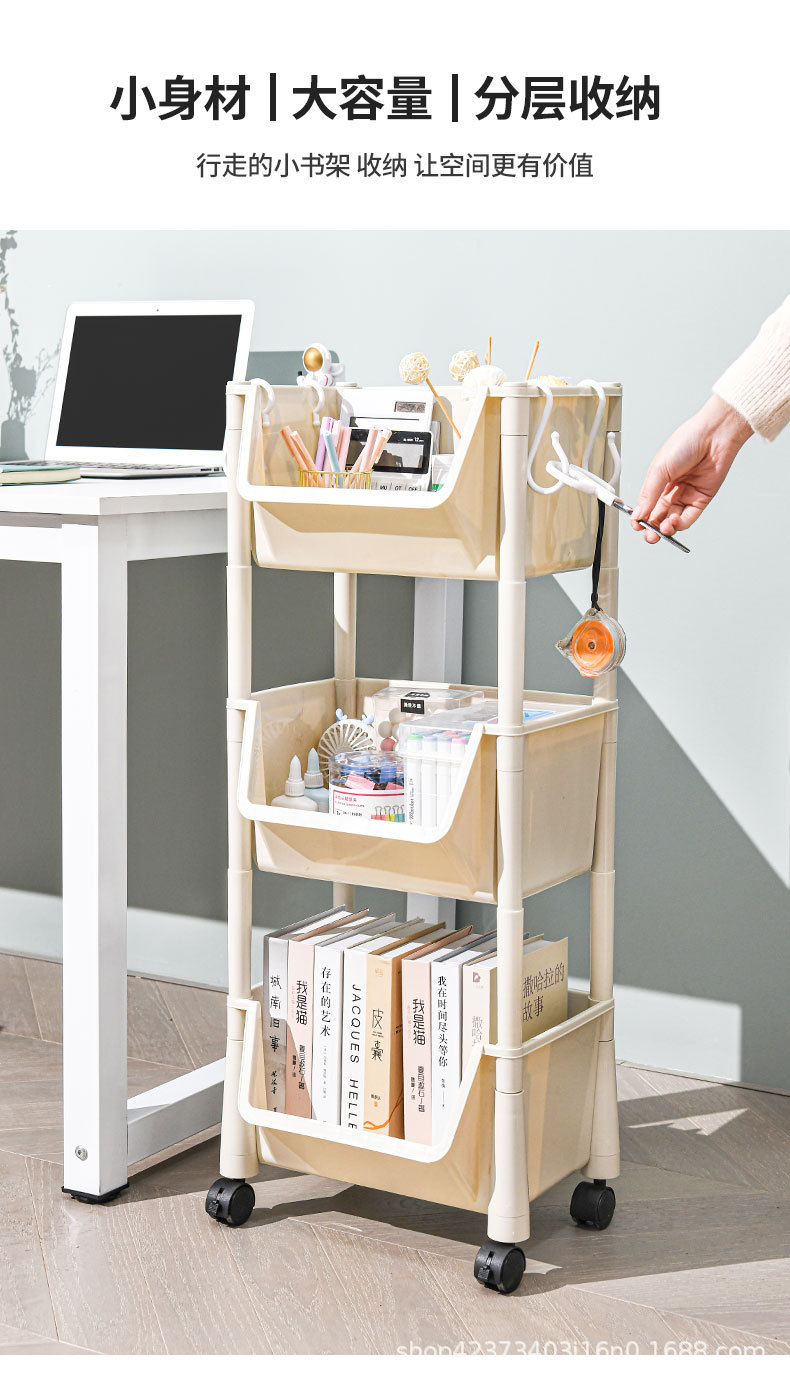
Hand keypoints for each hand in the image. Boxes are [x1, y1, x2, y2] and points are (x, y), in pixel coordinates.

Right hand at [631, 395, 752, 542]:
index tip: (636, 525)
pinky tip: (673, 523)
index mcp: (657, 481)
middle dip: (652, 527)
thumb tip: (638, 514)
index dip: (640, 517)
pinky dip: (680, 523)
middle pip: (658, 515)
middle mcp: (671, 489)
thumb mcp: (659, 469)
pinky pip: (689, 517)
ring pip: (673, 519)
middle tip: (649, 534)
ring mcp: (686, 495)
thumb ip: (648, 494)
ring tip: (662, 529)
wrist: (713, 436)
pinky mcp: (701, 499)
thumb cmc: (686, 442)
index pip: (646, 505)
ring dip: (666, 527)